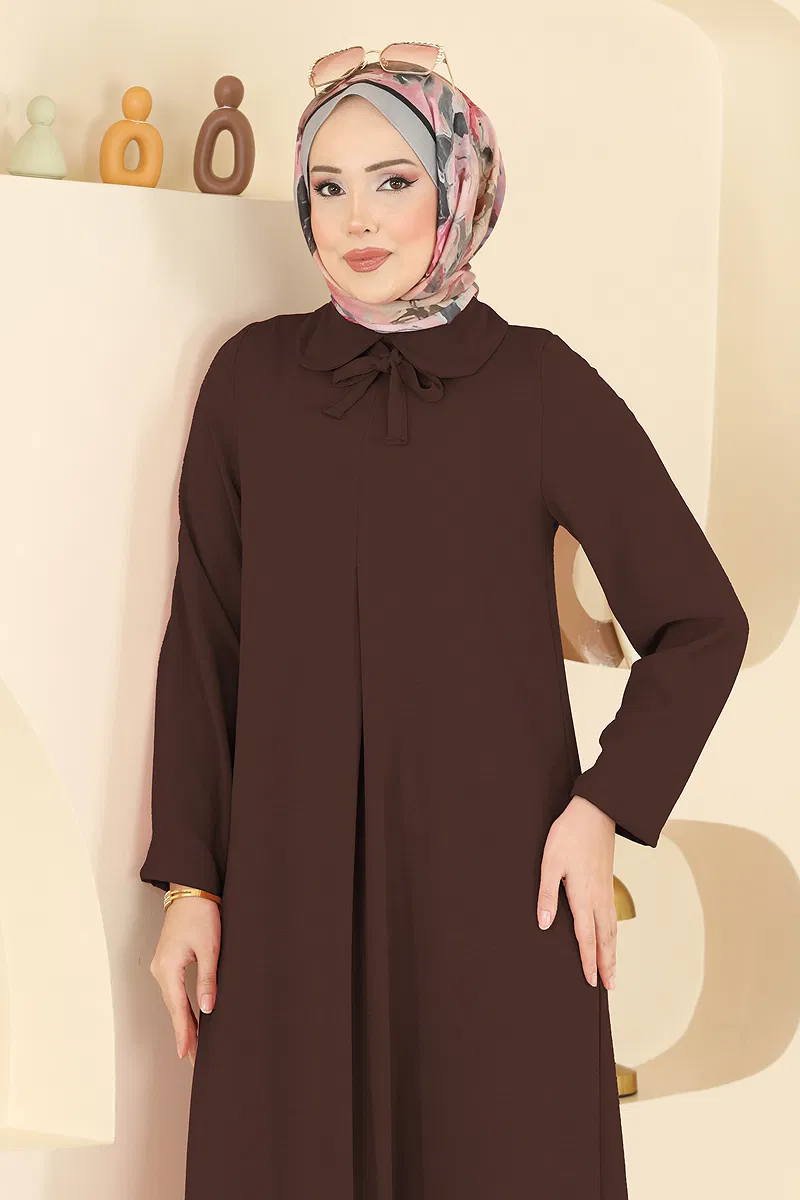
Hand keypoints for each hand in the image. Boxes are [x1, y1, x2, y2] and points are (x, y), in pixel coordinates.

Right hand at [149, 883, 220, 1065]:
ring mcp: (161, 966)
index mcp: (168, 968)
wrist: (190, 890)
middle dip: (184, 1033)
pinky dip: (181, 1007)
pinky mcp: (167, 961)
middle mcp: (160, 970)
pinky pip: (173, 991)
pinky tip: (190, 1018)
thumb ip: (208, 979)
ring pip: (173, 1001)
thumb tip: (208, 1010)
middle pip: (173, 1009)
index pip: (178, 1008)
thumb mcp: (210, 948)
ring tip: (193, 1046)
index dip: (183, 1033)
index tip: (186, 1055)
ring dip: (183, 1022)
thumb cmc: (201, 914)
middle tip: (193, 1059)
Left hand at [536, 795, 616, 990]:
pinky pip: (613, 917)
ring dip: (613, 953)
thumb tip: (543, 924)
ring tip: (613, 971)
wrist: (596, 812)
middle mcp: (598, 898)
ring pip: (612, 930)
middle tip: (609, 988)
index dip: (588, 961)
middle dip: (607, 965)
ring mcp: (606, 891)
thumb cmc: (568, 835)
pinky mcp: (608, 883)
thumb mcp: (550, 862)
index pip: (586, 937)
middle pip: (605, 939)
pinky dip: (614, 935)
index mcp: (583, 896)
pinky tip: (611, 937)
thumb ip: (547, 895)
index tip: (590, 982)